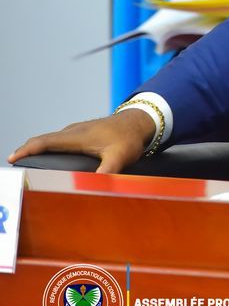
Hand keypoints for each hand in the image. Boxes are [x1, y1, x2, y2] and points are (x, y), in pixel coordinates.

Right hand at [7, 111, 155, 174]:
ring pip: (51, 139)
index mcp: (77, 136)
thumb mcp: (120, 156)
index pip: (46, 142)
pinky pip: (58, 139)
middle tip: (13, 163)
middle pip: (43, 140)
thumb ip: (108, 171)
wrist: (139, 121)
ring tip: (24, 161)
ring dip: (36, 148)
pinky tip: (46, 155)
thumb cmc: (128, 138)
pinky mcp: (81, 133)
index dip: (27, 149)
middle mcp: (73, 131)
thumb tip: (96, 185)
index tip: (13, 157)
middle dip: (26, 150)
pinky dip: (47, 146)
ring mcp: (77, 130)